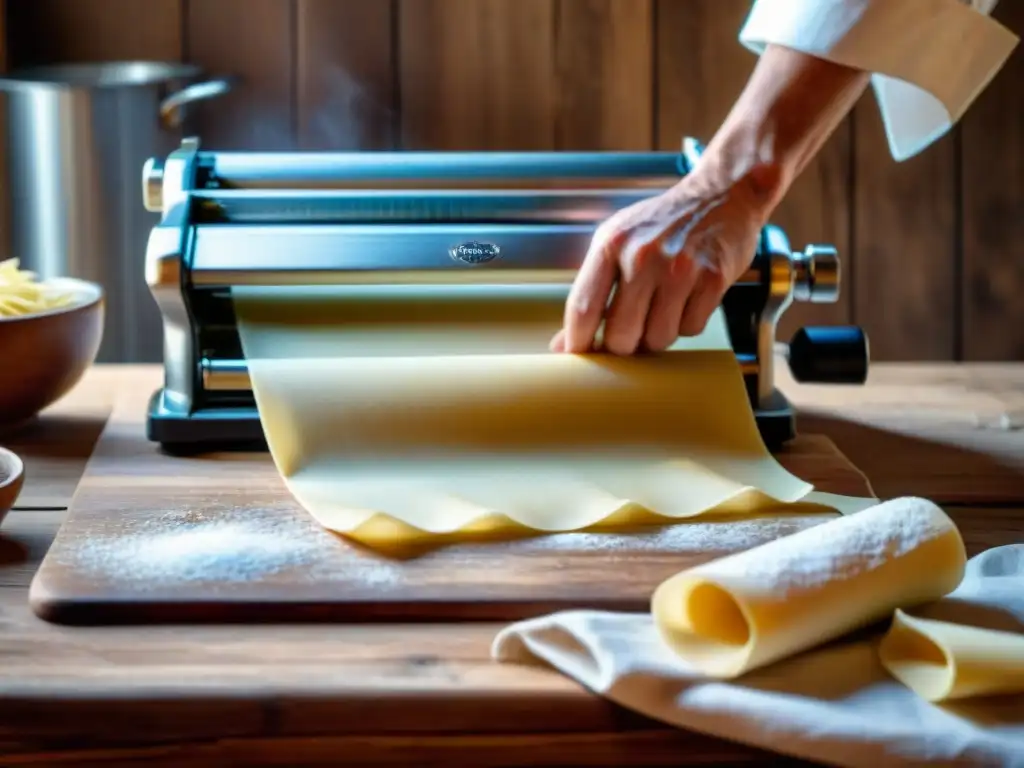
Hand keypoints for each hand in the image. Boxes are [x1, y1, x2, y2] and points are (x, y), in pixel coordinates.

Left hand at [549, 171, 768, 354]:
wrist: (721, 196)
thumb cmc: (661, 224)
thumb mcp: (616, 243)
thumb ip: (590, 291)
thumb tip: (563, 345)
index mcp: (611, 244)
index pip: (583, 309)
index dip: (577, 344)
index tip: (578, 360)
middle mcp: (643, 255)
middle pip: (620, 336)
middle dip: (623, 345)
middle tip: (630, 333)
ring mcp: (680, 268)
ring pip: (658, 339)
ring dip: (657, 336)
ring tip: (662, 308)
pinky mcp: (713, 279)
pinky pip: (691, 329)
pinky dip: (687, 323)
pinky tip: (688, 299)